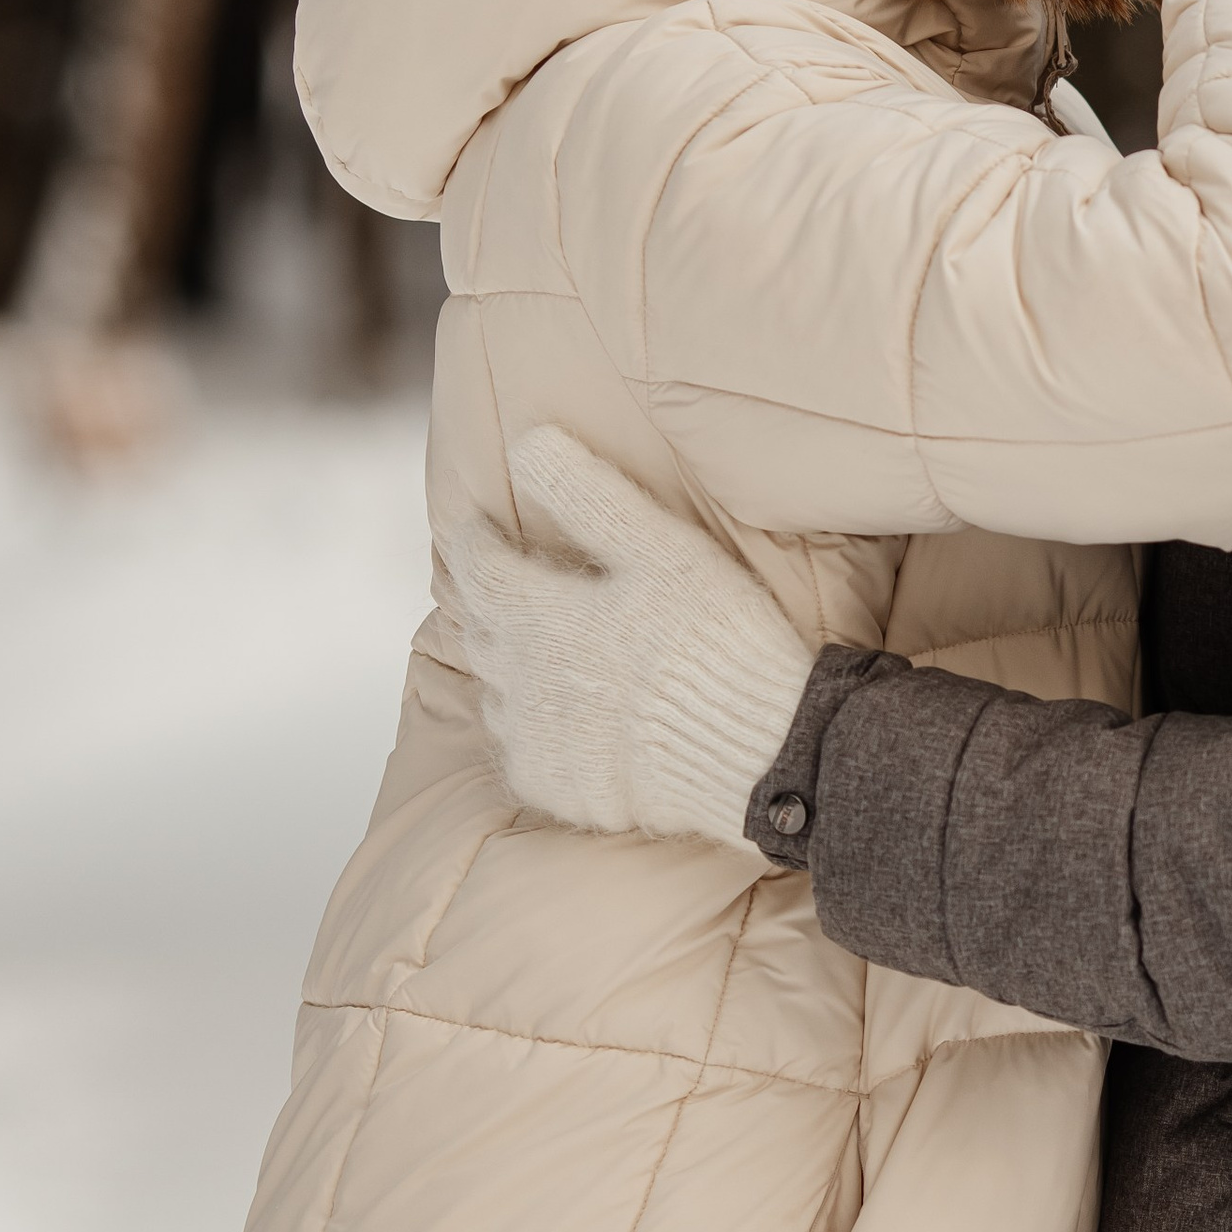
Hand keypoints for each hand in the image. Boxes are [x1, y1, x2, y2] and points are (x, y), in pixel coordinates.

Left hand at [442, 428, 814, 853]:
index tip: (477, 527)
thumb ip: (589, 496)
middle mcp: (523, 682)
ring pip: (498, 695)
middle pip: (483, 632)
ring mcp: (539, 742)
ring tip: (532, 653)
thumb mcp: (663, 552)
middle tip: (500, 584)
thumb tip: (527, 442)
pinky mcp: (561, 790)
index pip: (481, 570)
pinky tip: (562, 722)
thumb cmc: (718, 644)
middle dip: (488, 602)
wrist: (757, 756)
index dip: (474, 542)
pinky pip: (526, 754)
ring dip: (508, 669)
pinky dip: (534, 730)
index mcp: (542, 616)